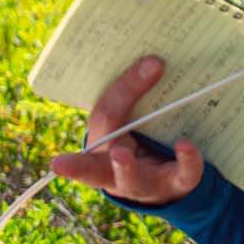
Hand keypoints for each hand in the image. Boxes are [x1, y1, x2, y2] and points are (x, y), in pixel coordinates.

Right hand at [47, 55, 205, 206]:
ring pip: (133, 179)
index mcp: (101, 150)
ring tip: (121, 154)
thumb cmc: (142, 137)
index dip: (76, 152)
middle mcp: (116, 172)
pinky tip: (185, 145)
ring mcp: (145, 182)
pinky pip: (182, 173)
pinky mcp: (176, 184)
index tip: (57, 163)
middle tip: (76, 160)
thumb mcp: (129, 118)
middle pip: (97, 170)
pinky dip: (186, 160)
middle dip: (82, 167)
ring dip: (126, 167)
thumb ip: (131, 96)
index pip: (94, 133)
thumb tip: (152, 60)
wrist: (170, 174)